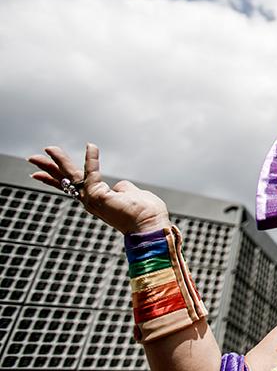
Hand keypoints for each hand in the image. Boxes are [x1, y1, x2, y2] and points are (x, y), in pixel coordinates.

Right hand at [28, 144, 170, 234]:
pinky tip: (91, 146)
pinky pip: (93, 173)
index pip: (72, 187)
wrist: (150, 224)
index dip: (56, 179)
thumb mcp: (132, 195)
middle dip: (48, 169)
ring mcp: (93, 200)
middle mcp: (91, 201)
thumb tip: (120, 186)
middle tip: (32, 158)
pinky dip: (92, 159)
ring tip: (48, 148)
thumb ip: (122, 188)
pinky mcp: (99, 196)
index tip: (39, 173)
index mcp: (97, 200)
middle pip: (65, 182)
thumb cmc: (145, 212)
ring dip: (60, 161)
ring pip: (72, 176)